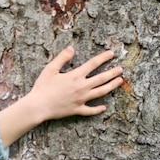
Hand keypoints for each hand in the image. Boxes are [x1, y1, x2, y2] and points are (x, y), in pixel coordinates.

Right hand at [0, 46, 122, 147]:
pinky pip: (90, 110)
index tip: (111, 54)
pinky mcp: (77, 110)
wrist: (39, 106)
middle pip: (101, 78)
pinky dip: (98, 109)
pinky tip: (104, 107)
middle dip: (112, 73)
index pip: (93, 64)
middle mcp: (81, 87)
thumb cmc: (43, 87)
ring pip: (100, 92)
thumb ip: (62, 58)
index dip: (103, 58)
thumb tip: (72, 48)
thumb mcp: (50, 69)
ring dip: (111, 86)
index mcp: (75, 76)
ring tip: (119, 82)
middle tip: (121, 69)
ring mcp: (81, 99)